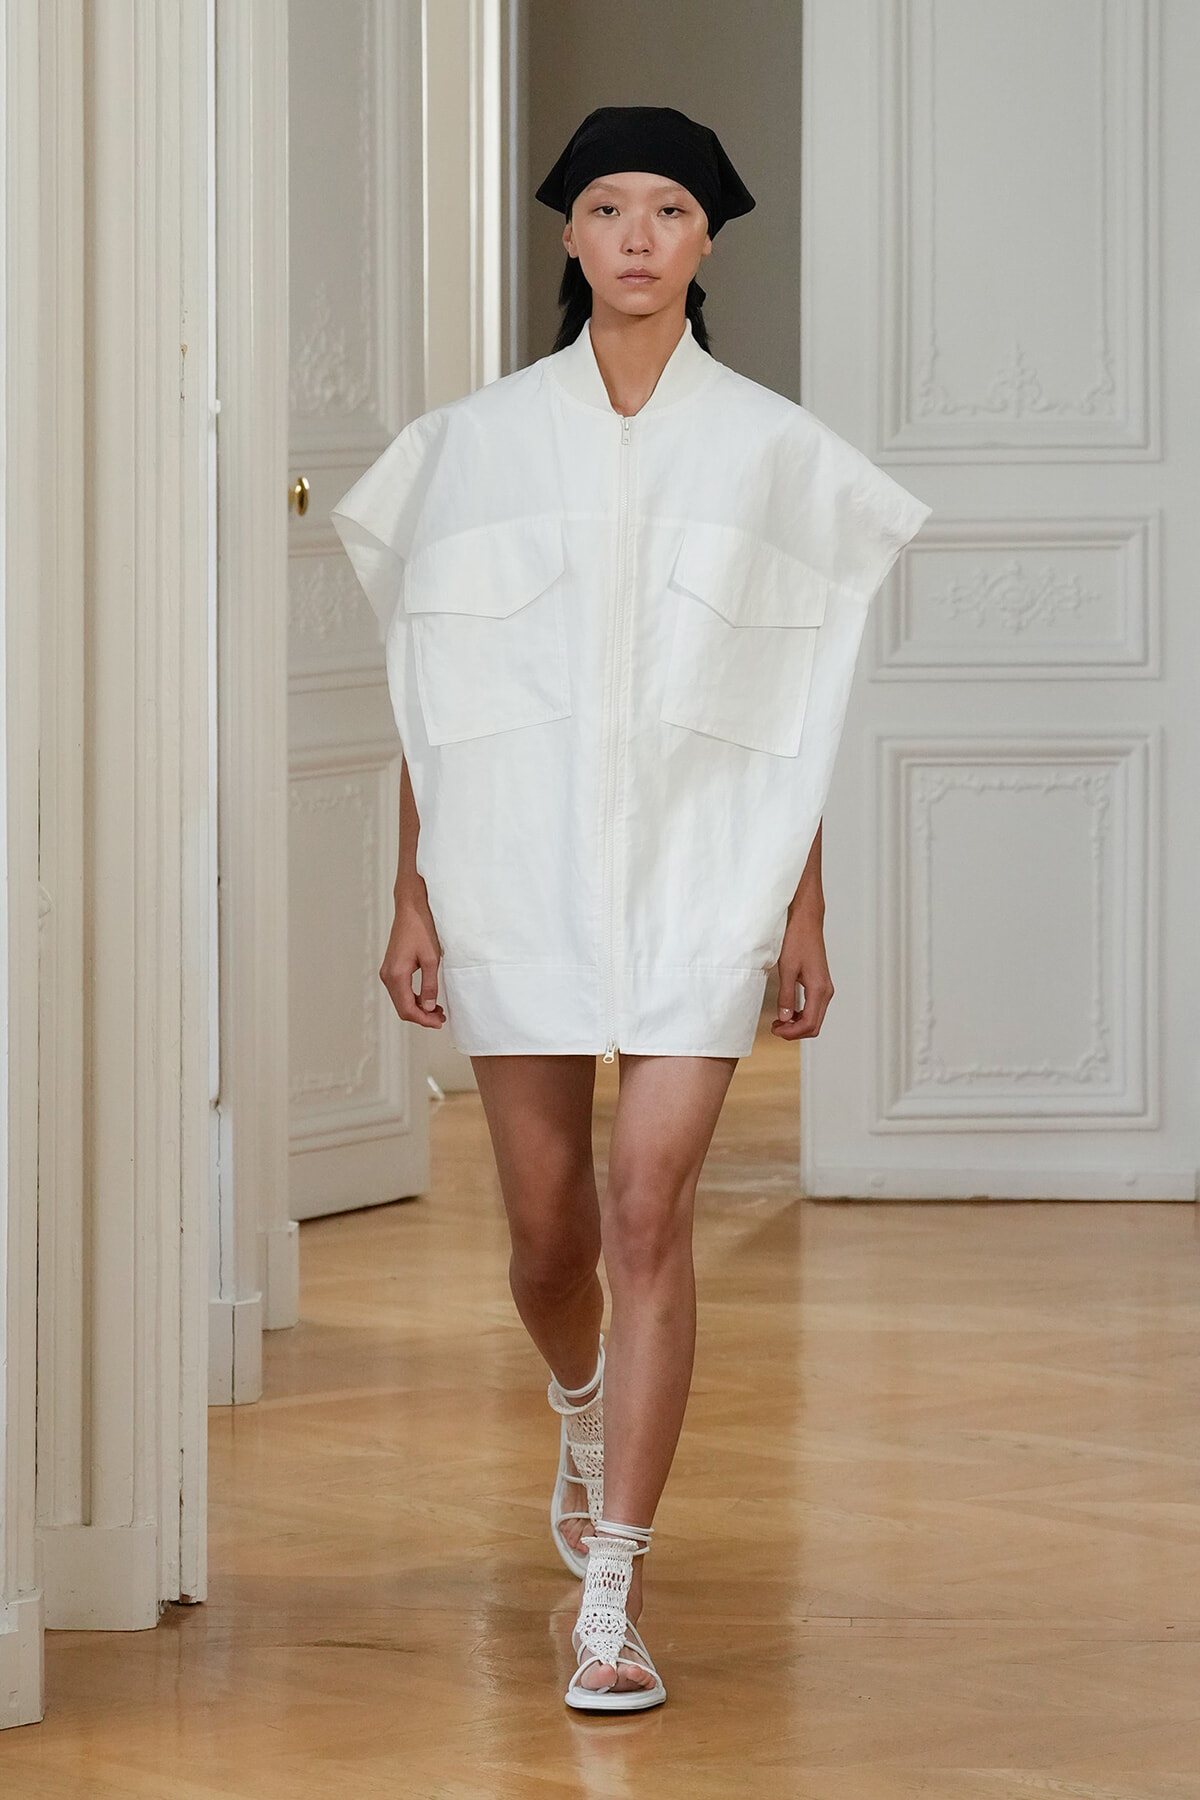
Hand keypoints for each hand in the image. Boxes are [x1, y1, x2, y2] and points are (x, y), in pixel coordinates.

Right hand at [380, 891, 446, 1028]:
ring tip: (438, 1011)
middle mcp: (388, 976)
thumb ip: (430, 985)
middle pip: (402, 1008)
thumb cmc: (421, 930)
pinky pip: (401, 991)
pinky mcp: (391, 969)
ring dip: (418, 1009)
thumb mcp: (432, 959)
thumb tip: (429, 1008)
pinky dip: (414, 998)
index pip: (407, 1008)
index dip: (423, 1020)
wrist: (410, 910)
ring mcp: (387, 972)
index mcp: (396, 975)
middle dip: (422, 1017)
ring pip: (401, 1001)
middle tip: (441, 1019)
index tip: (439, 1023)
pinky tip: (428, 999)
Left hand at [770, 904, 833, 1040]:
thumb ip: (785, 996)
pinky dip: (800, 1015)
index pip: (809, 1024)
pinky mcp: (820, 984)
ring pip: (814, 1018)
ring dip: (797, 1025)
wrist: (806, 921)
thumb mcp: (787, 969)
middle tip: (774, 1028)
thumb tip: (784, 1018)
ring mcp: (824, 988)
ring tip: (778, 1021)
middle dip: (794, 1032)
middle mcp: (826, 991)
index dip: (791, 1033)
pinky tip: (787, 1012)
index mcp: (819, 989)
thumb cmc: (797, 940)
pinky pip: (813, 1008)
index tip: (775, 1029)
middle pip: (814, 1025)